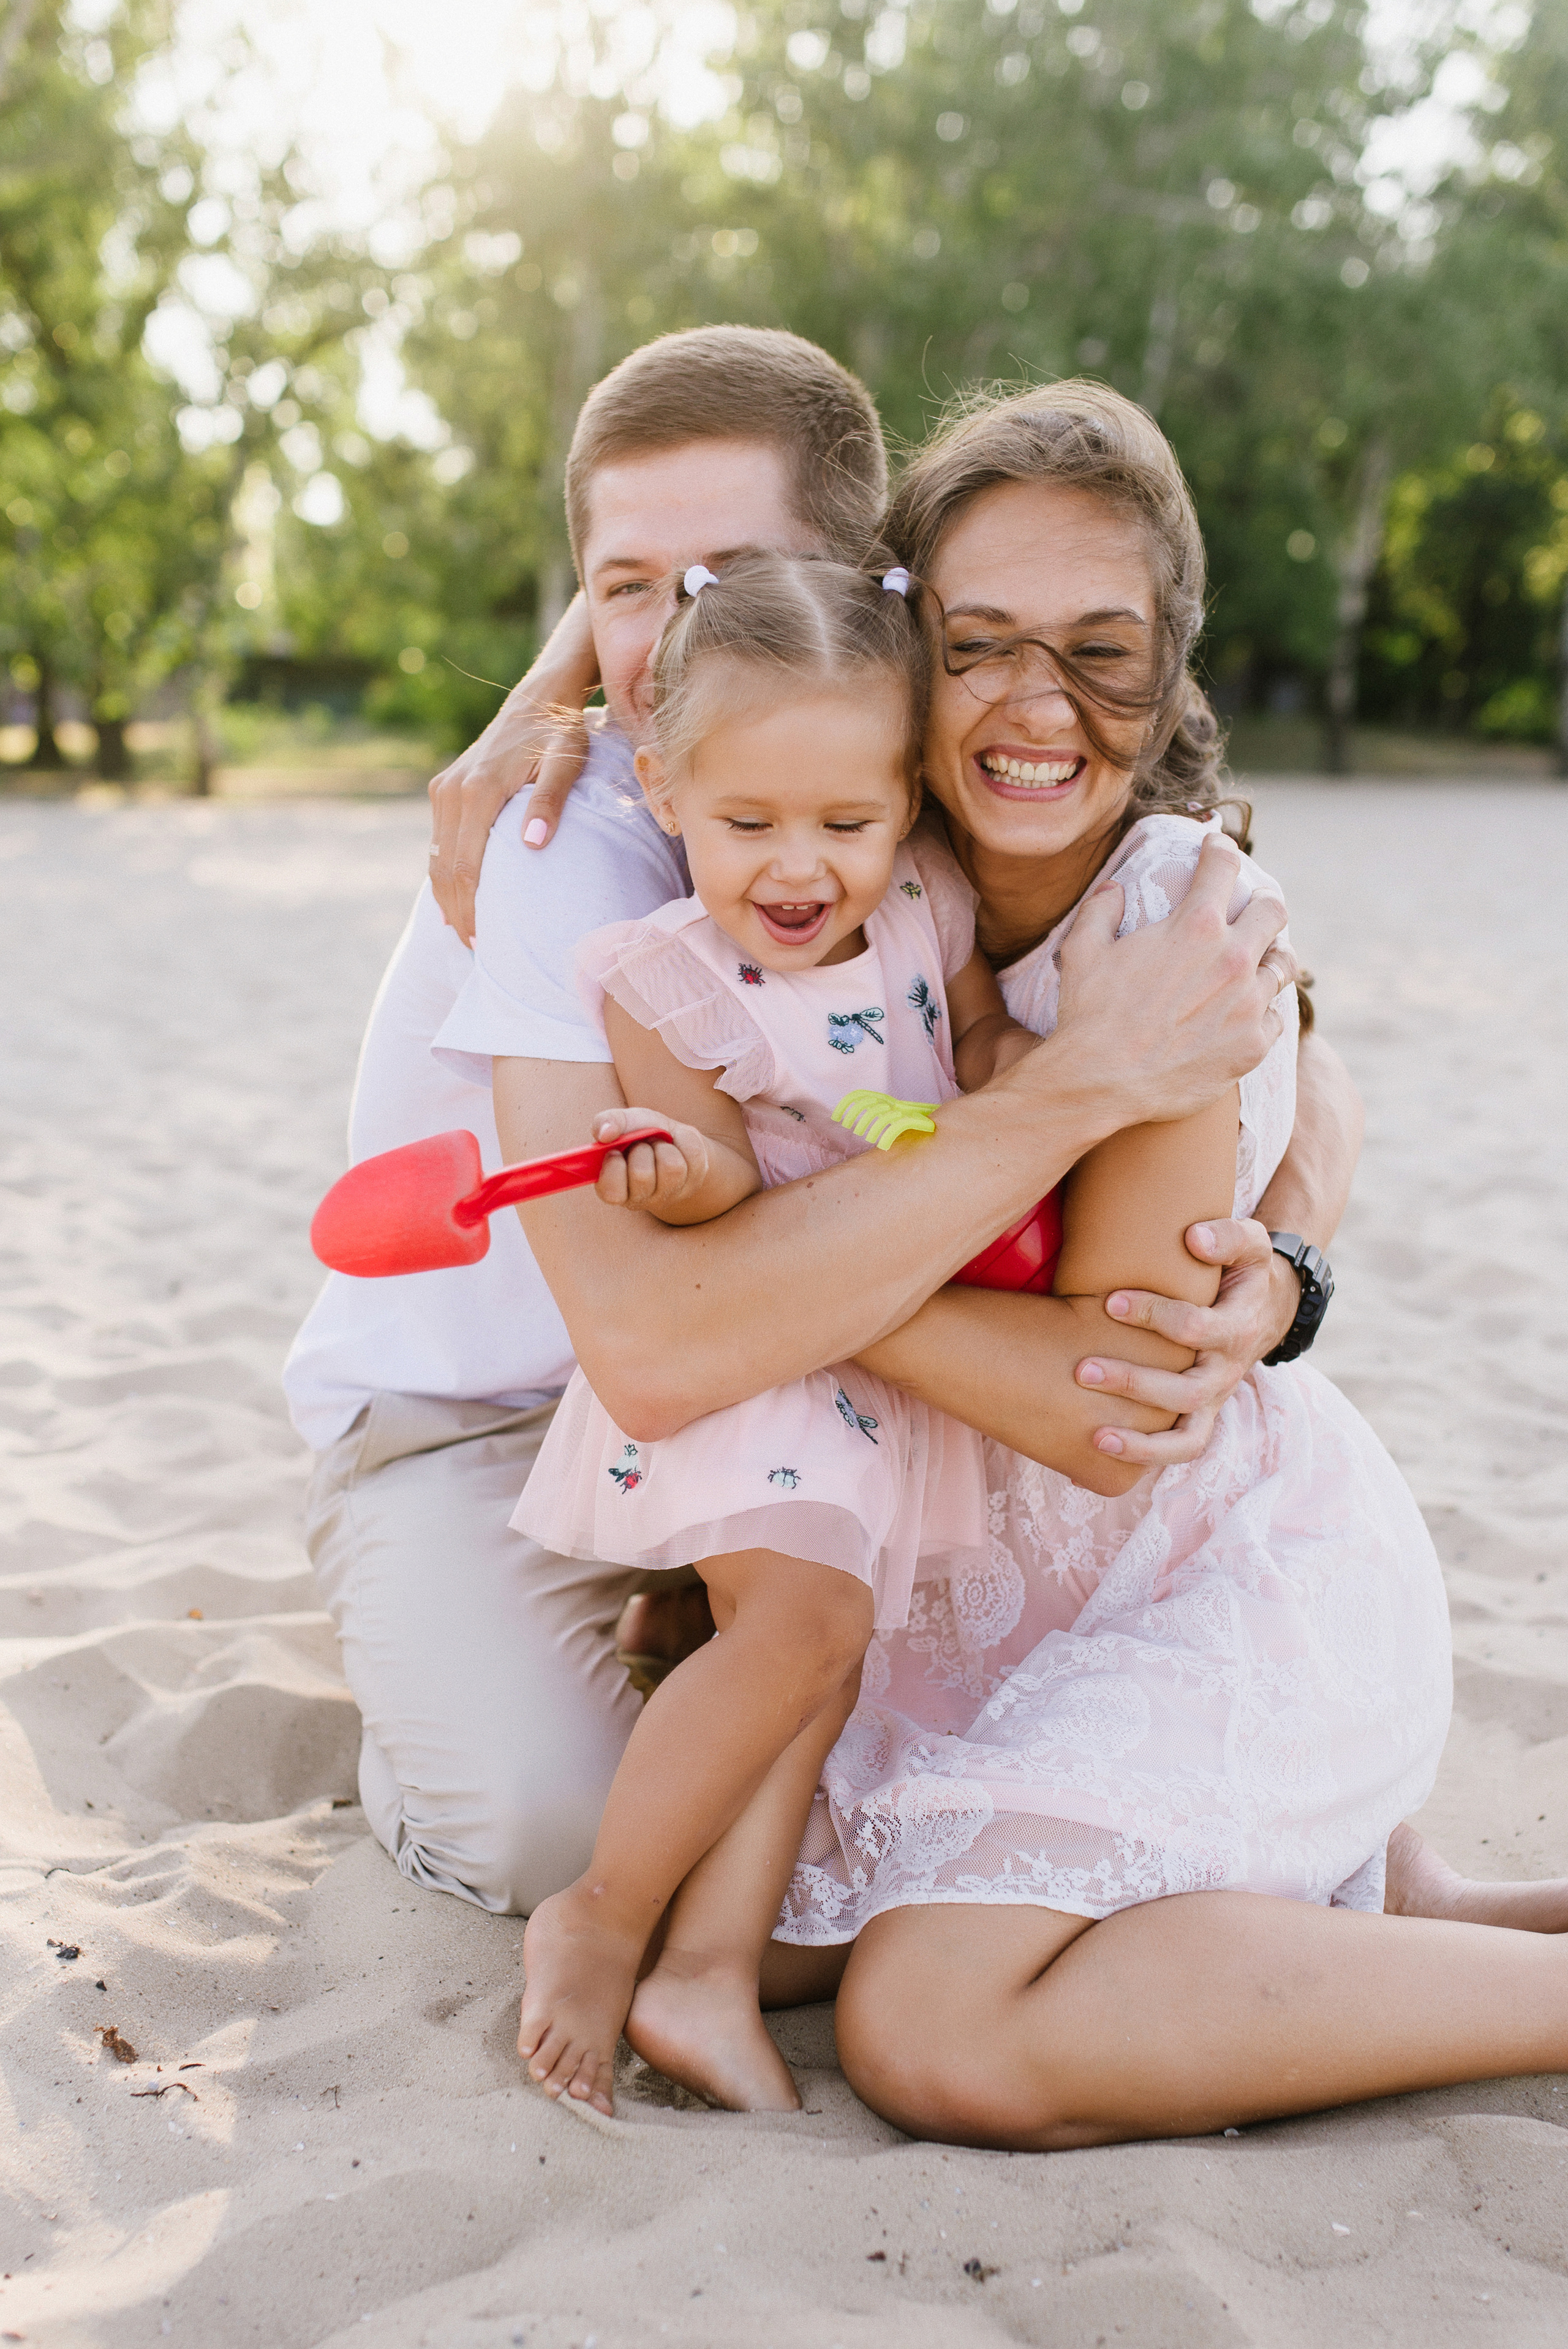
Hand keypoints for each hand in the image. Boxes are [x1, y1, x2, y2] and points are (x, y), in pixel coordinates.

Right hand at [426, 594, 596, 942]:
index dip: (471, 907)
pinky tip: (454, 899)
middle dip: (457, 911)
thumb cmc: (561, 734)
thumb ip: (550, 803)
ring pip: (438, 856)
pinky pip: (440, 840)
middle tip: (474, 948)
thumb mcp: (567, 764)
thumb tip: (532, 846)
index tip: (482, 941)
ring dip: (447, 897)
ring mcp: (445, 789)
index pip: (467, 866)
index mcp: (479, 791)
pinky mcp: (445, 787)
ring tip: (465, 932)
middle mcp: (453, 791)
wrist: (540, 698)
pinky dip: (444, 872)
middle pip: (447, 868)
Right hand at [591, 1106, 711, 1212]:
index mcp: (614, 1188)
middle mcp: (640, 1198)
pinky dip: (684, 1140)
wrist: (671, 1136)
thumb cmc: (640, 1132)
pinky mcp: (692, 1183)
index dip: (614, 1168)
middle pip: (642, 1175)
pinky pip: (692, 1156)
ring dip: (664, 1146)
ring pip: (671, 1167)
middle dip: (642, 1149)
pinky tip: (677, 1146)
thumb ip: (607, 1121)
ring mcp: (667, 1195)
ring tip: (660, 1145)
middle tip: (642, 1145)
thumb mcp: (622, 1121)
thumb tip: (605, 1133)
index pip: (612, 1193)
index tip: (616, 1151)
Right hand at [1050, 835, 1296, 1131]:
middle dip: (1262, 902)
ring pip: (1283, 965)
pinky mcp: (1253, 1045)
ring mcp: (1249, 1004)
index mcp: (1194, 926)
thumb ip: (1102, 909)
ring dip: (1270, 957)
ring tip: (1258, 961)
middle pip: (1273, 910)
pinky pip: (1275, 1018)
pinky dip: (1261, 1012)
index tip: (1218, 850)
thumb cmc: (1089, 1014)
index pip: (1223, 866)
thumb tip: (1114, 889)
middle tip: (1251, 907)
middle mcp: (1233, 959)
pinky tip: (1245, 1014)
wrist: (1100, 1082)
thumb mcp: (1083, 949)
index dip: (1220, 850)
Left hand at [1073, 1218, 1297, 1466]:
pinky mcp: (1200, 1415)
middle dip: (1135, 1383)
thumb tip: (1193, 1237)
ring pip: (1187, 1436)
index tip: (1109, 1301)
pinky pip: (1181, 1448)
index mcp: (1237, 1327)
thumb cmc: (1243, 1271)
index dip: (1154, 1316)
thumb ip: (1229, 1236)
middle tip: (1082, 1370)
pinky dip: (1146, 1455)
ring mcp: (1214, 1400)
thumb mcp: (1252, 1244)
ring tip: (1096, 1435)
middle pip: (1187, 1391)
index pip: (1196, 1329)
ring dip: (1141, 1440)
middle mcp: (1226, 1371)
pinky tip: (1101, 1446)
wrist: (1265, 1307)